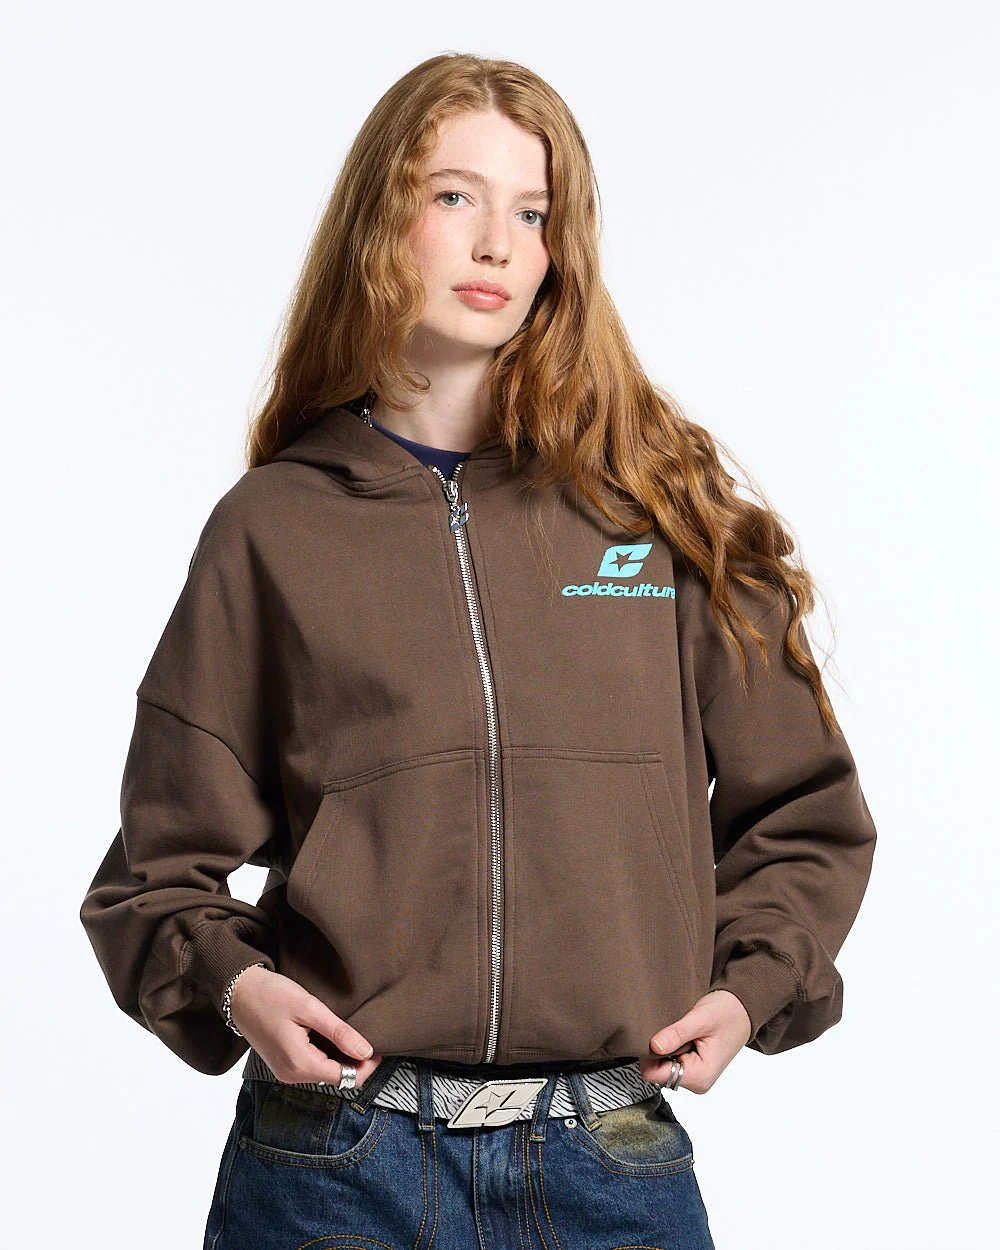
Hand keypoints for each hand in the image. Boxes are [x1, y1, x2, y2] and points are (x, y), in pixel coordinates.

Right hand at [229, 966, 382, 1086]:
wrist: (238, 992)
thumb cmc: (271, 995)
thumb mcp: (310, 1008)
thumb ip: (339, 1032)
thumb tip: (366, 1051)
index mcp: (300, 1064)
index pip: (345, 1078)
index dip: (366, 1066)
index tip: (378, 1047)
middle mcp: (291, 1075)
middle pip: (336, 1079)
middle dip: (356, 1063)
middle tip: (368, 1037)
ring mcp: (285, 1072)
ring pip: (325, 1074)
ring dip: (342, 1059)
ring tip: (350, 1035)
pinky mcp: (282, 1064)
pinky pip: (312, 1067)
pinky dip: (327, 1056)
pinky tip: (331, 1037)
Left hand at [640, 989, 751, 1092]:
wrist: (743, 1009)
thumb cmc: (727, 1013)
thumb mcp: (701, 1019)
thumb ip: (677, 1034)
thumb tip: (654, 1046)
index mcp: (700, 1076)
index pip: (655, 1075)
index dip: (648, 1054)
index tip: (654, 1034)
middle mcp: (697, 1082)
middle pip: (657, 1072)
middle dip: (658, 1050)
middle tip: (670, 1029)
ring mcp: (695, 1077)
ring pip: (662, 1066)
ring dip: (665, 1048)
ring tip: (679, 1030)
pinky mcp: (694, 1068)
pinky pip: (670, 1061)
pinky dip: (670, 1047)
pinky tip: (680, 1035)